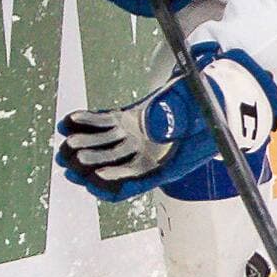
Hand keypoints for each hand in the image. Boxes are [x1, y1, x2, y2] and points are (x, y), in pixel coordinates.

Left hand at [55, 45, 276, 201]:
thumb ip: (180, 120)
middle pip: (116, 165)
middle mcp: (148, 155)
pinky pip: (105, 124)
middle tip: (71, 161)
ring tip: (65, 144)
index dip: (116, 181)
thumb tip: (155, 127)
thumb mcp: (202, 115)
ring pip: (105, 146)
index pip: (138, 180)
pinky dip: (88, 122)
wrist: (212, 95)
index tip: (97, 178)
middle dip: (91, 164)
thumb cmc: (211, 108)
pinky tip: (70, 120)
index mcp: (168, 164)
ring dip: (85, 146)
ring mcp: (137, 139)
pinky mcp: (130, 122)